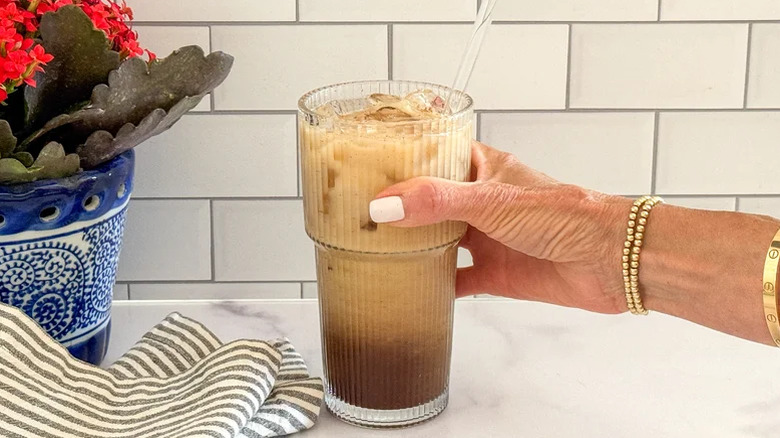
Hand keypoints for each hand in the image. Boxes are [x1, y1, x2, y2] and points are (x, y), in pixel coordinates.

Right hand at [371, 141, 631, 313]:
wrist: (609, 261)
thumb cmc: (564, 214)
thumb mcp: (491, 200)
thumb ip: (435, 201)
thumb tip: (384, 204)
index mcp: (483, 169)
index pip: (434, 156)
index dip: (402, 159)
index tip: (365, 166)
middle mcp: (481, 202)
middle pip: (430, 202)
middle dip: (399, 208)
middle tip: (357, 212)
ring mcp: (487, 238)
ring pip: (438, 240)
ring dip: (412, 246)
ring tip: (372, 248)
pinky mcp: (494, 273)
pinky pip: (455, 280)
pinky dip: (434, 285)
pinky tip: (410, 289)